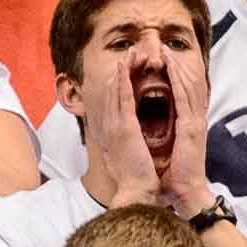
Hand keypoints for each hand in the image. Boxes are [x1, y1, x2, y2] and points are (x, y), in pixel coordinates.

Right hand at [86, 57, 160, 207]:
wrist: (137, 192)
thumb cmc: (136, 179)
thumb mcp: (128, 158)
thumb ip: (125, 146)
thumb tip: (126, 141)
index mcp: (112, 134)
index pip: (113, 104)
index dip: (117, 85)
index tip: (124, 71)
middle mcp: (110, 127)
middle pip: (112, 92)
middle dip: (120, 72)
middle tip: (128, 54)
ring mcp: (115, 127)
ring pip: (116, 91)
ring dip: (121, 70)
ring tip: (128, 53)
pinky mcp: (124, 128)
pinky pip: (122, 99)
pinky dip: (122, 81)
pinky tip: (124, 66)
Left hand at [161, 47, 214, 216]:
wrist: (186, 194)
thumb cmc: (175, 179)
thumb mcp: (169, 153)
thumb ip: (166, 139)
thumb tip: (152, 135)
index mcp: (188, 127)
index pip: (184, 96)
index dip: (177, 78)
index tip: (166, 64)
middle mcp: (195, 122)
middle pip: (190, 86)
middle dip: (178, 66)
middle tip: (166, 49)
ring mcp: (195, 123)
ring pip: (189, 87)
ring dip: (178, 67)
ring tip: (167, 51)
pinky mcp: (191, 127)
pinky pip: (184, 97)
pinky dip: (178, 80)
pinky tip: (171, 67)